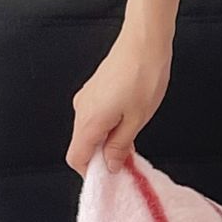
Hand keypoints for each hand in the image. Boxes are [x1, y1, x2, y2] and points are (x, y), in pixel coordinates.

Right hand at [66, 13, 172, 176]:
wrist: (144, 43)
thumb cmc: (143, 79)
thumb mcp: (137, 120)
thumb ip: (120, 146)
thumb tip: (111, 166)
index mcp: (89, 121)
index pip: (76, 158)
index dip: (92, 172)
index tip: (113, 177)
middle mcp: (81, 110)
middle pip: (83, 145)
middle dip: (103, 157)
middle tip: (129, 161)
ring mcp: (85, 99)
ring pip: (90, 131)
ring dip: (108, 142)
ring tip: (133, 140)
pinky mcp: (94, 91)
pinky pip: (95, 118)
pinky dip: (108, 127)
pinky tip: (129, 123)